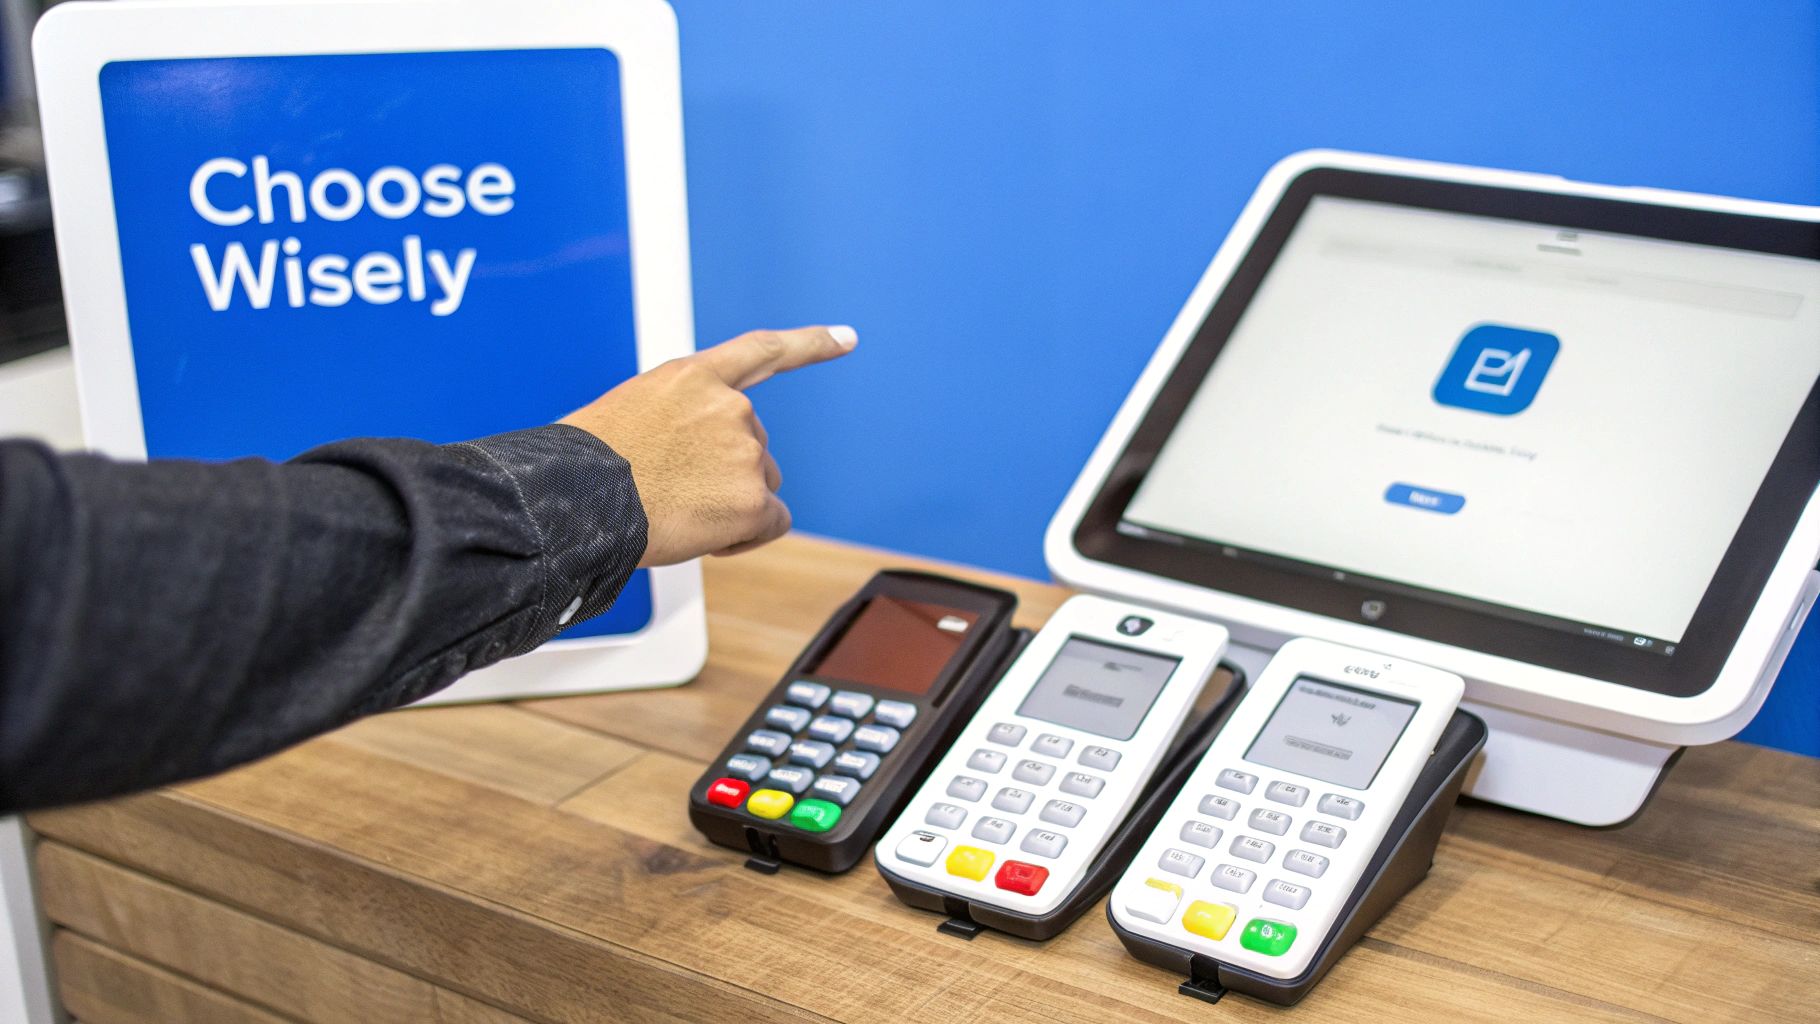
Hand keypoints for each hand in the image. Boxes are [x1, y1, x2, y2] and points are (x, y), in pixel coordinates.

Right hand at [560, 325, 856, 565]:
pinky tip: (706, 536)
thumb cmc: (585, 467)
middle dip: (724, 474)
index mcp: (693, 377)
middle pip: (755, 448)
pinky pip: (770, 522)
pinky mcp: (752, 498)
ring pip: (760, 486)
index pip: (764, 351)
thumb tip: (703, 466)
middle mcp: (730, 407)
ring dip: (730, 505)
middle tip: (671, 492)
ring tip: (676, 511)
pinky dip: (745, 536)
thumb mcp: (631, 416)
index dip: (811, 344)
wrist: (575, 499)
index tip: (848, 337)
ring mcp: (745, 451)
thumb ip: (682, 423)